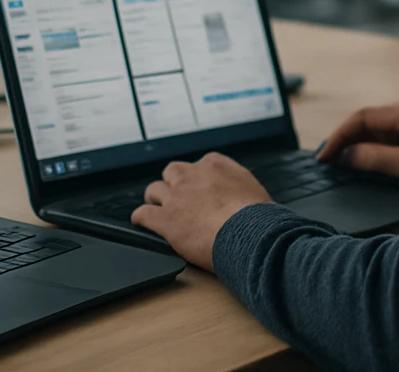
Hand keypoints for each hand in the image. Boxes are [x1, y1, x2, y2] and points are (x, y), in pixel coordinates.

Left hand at [131, 153, 271, 271]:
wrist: (249, 233)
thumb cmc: (258, 217)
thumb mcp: (253, 190)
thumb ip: (239, 188)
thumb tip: (240, 198)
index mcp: (215, 165)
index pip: (200, 165)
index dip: (198, 180)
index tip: (201, 190)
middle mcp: (192, 175)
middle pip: (173, 172)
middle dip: (173, 183)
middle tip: (177, 197)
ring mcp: (176, 196)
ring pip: (154, 189)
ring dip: (155, 199)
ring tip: (156, 208)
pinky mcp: (165, 219)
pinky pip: (143, 214)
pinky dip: (140, 218)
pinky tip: (141, 222)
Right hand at [316, 99, 398, 191]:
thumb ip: (374, 158)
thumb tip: (346, 155)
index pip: (360, 118)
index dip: (338, 137)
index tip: (324, 157)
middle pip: (367, 121)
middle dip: (346, 140)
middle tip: (328, 161)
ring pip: (379, 128)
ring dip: (360, 144)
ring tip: (343, 164)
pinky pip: (391, 135)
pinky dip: (376, 147)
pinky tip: (369, 162)